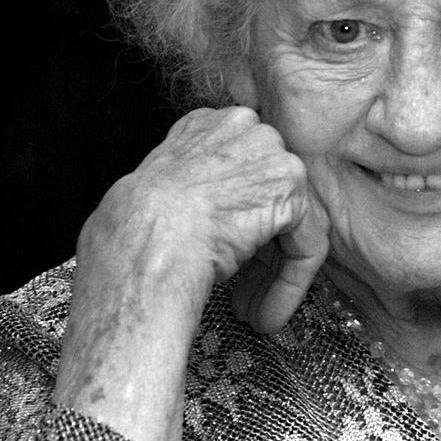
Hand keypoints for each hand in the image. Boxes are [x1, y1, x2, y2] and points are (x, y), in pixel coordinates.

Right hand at [56, 106, 328, 440]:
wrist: (144, 237)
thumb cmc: (137, 230)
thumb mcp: (164, 200)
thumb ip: (198, 198)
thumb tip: (217, 229)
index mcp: (205, 126)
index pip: (240, 174)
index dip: (237, 224)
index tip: (230, 263)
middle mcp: (241, 127)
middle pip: (267, 197)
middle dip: (260, 253)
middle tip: (244, 295)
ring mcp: (268, 150)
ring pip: (288, 223)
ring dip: (272, 275)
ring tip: (255, 313)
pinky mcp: (290, 185)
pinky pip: (304, 243)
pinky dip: (289, 284)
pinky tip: (266, 314)